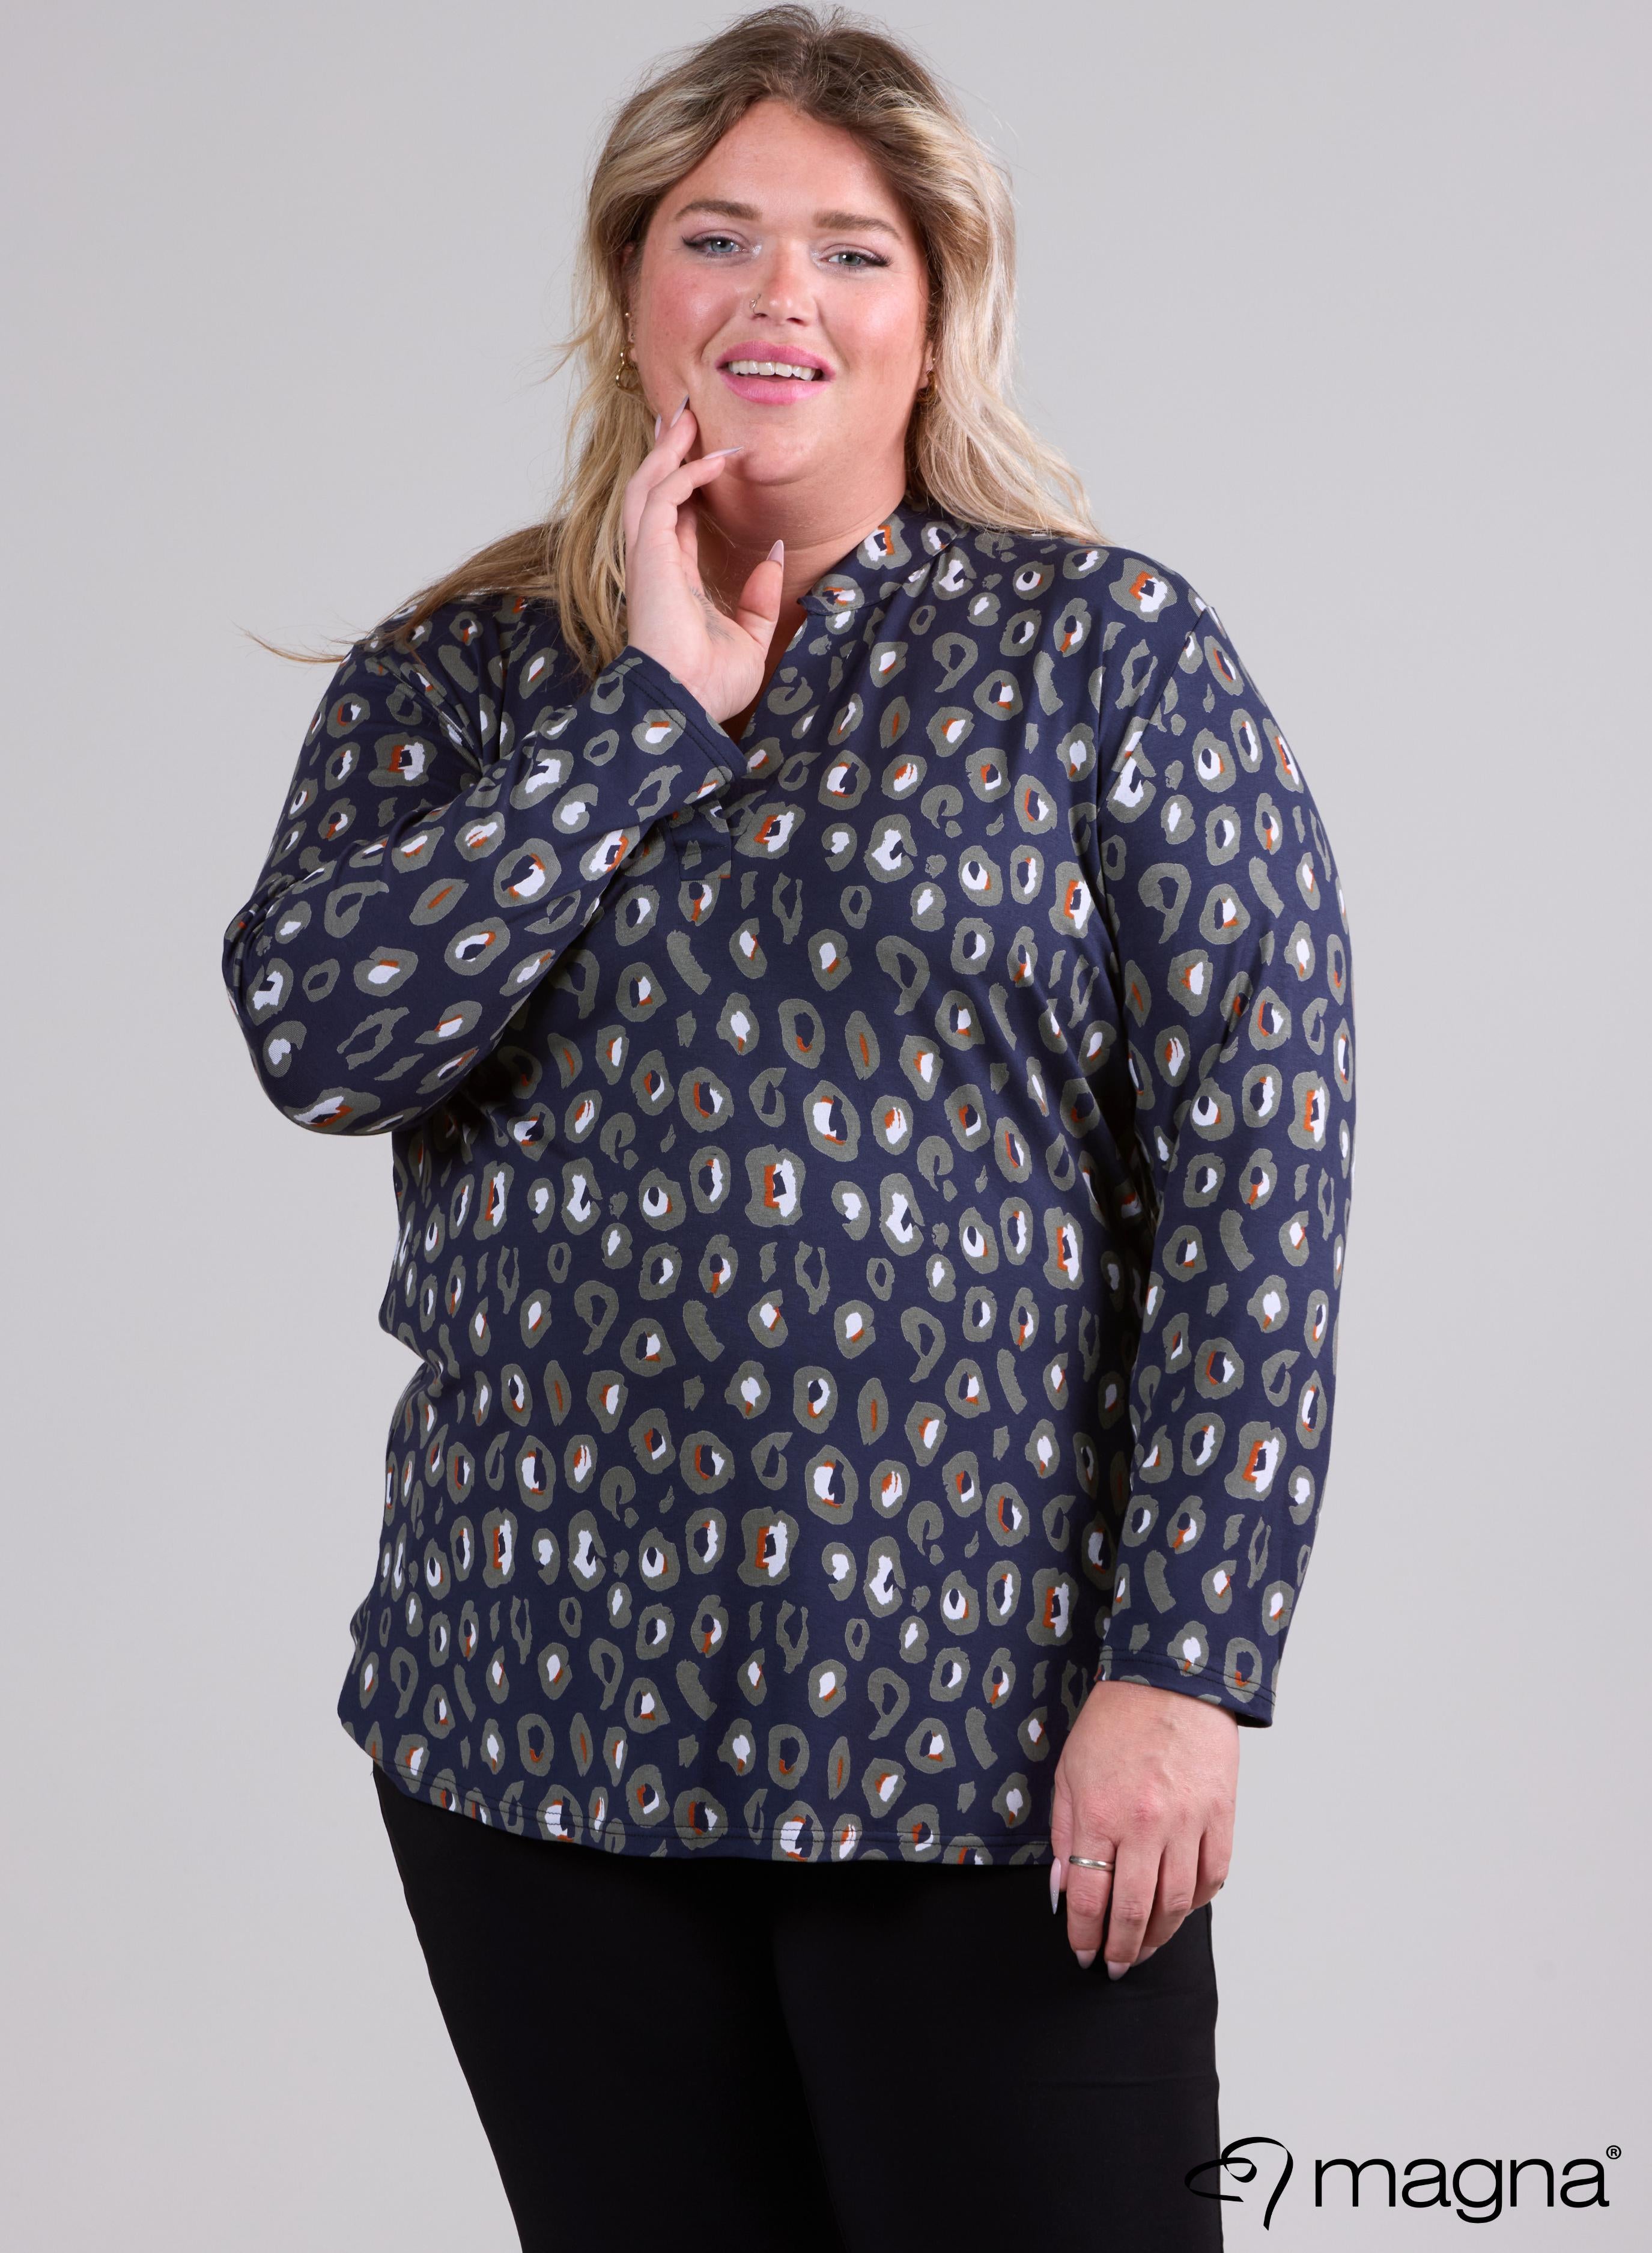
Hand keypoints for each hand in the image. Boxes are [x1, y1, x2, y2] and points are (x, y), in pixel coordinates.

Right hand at [621, 398, 784, 726]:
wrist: (685, 703)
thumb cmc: (710, 685)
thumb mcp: (750, 637)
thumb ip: (760, 598)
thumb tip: (774, 555)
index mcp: (674, 582)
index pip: (676, 521)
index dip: (689, 486)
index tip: (710, 456)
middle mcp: (655, 564)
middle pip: (653, 492)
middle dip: (667, 452)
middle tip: (684, 415)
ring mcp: (648, 557)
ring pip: (649, 484)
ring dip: (668, 447)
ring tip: (686, 413)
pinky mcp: (649, 553)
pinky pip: (665, 495)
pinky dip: (687, 471)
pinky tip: (716, 457)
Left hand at [1050, 1678, 1237, 1974]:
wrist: (1170, 1680)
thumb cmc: (1114, 1723)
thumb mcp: (1069, 1773)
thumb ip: (1064, 1836)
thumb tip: (1063, 1892)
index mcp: (1100, 1813)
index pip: (1089, 1897)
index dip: (1084, 1935)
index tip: (1082, 1954)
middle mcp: (1145, 1824)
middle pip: (1133, 1910)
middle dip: (1121, 1948)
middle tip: (1115, 1966)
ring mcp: (1188, 1822)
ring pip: (1177, 1903)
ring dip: (1159, 1935)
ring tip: (1144, 1947)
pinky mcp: (1221, 1816)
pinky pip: (1213, 1877)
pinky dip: (1197, 1902)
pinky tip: (1181, 1908)